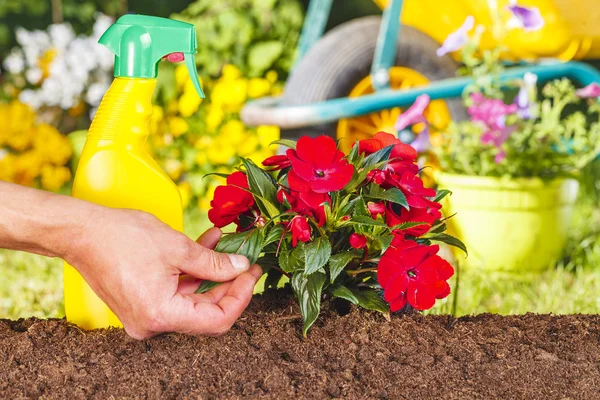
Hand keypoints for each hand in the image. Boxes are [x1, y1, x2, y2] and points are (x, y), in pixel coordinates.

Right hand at [65, 207, 261, 338]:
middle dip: (229, 283)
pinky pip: (177, 292)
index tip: (252, 274)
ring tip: (228, 244)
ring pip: (193, 299)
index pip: (217, 320)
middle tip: (247, 259)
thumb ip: (214, 263)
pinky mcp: (143, 303)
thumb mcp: (178, 247)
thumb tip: (241, 268)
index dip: (240, 297)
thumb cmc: (122, 237)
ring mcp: (146, 315)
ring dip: (212, 273)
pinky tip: (207, 246)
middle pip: (206, 310)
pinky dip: (192, 272)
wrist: (80, 233)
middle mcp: (153, 324)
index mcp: (162, 315)